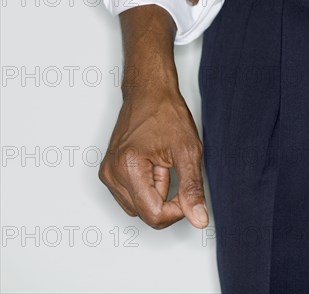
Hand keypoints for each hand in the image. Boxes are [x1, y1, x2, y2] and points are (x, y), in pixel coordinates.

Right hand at [98, 85, 207, 229]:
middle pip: (145, 214)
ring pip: (138, 208)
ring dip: (155, 192)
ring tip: (161, 163)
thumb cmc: (165, 112)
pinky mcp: (108, 172)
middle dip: (165, 198)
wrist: (148, 92)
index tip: (186, 190)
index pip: (154, 215)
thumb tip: (198, 218)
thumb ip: (192, 188)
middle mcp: (112, 172)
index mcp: (128, 167)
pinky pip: (131, 197)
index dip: (177, 210)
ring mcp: (107, 173)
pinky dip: (146, 187)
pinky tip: (152, 164)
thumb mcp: (187, 150)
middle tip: (171, 167)